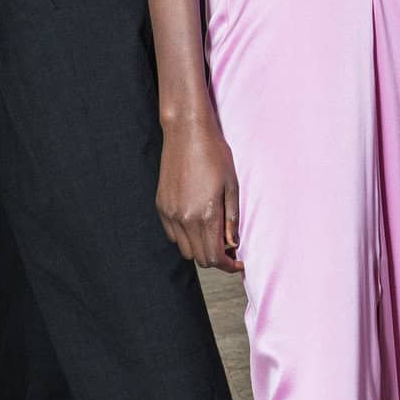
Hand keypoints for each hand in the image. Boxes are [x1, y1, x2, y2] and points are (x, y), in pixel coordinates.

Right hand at [157, 112, 242, 270]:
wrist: (186, 133)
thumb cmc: (214, 155)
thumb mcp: (232, 186)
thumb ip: (232, 219)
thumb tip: (233, 244)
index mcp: (205, 215)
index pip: (215, 257)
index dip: (229, 266)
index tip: (239, 263)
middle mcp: (184, 219)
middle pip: (200, 258)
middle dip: (216, 258)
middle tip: (230, 247)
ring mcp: (169, 213)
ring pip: (185, 249)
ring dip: (201, 248)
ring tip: (214, 234)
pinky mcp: (161, 206)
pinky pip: (172, 234)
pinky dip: (186, 236)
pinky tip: (197, 222)